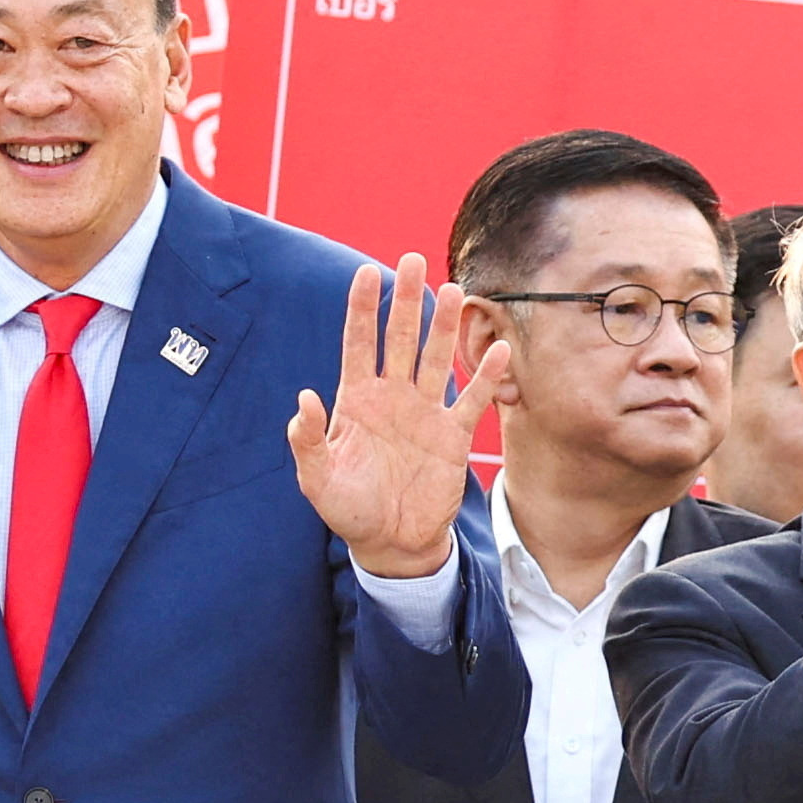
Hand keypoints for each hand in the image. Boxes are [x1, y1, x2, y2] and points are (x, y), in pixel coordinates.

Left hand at [287, 255, 486, 581]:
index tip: (366, 273)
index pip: (360, 343)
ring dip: (445, 326)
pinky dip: (486, 376)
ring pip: (437, 359)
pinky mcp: (453, 436)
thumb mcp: (317, 479)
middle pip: (401, 338)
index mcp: (357, 399)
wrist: (391, 543)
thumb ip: (308, 439)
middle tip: (411, 259)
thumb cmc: (349, 509)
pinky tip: (499, 350)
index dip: (363, 308)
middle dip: (406, 300)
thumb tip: (304, 397)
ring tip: (453, 289)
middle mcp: (393, 397)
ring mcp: (425, 413)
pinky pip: (472, 400)